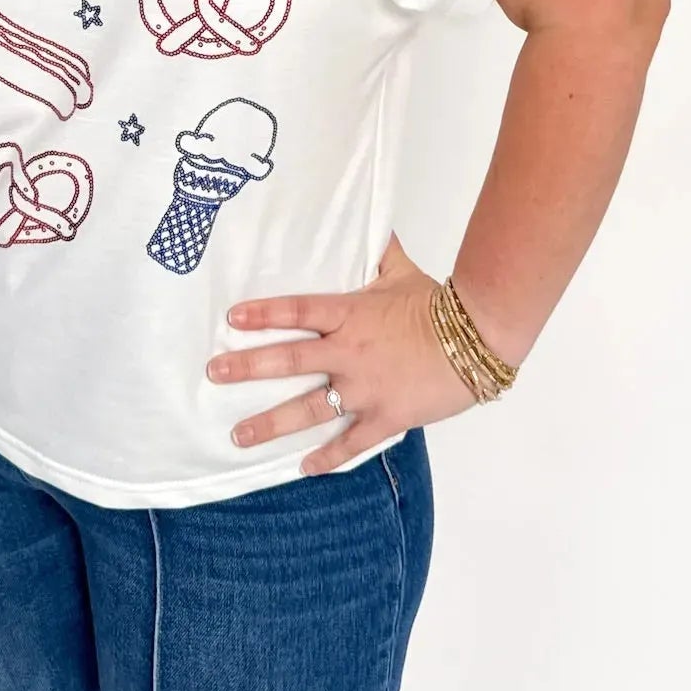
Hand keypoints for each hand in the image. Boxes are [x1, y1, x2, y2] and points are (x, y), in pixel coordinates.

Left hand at [207, 231, 479, 475]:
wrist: (476, 339)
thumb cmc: (438, 303)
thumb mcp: (402, 272)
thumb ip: (379, 252)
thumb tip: (371, 223)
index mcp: (350, 314)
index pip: (296, 312)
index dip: (263, 315)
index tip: (232, 319)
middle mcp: (349, 353)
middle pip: (288, 360)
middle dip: (247, 368)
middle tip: (214, 375)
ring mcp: (365, 389)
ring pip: (308, 408)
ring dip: (270, 423)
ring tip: (239, 435)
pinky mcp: (385, 417)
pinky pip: (350, 441)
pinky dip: (326, 457)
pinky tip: (303, 467)